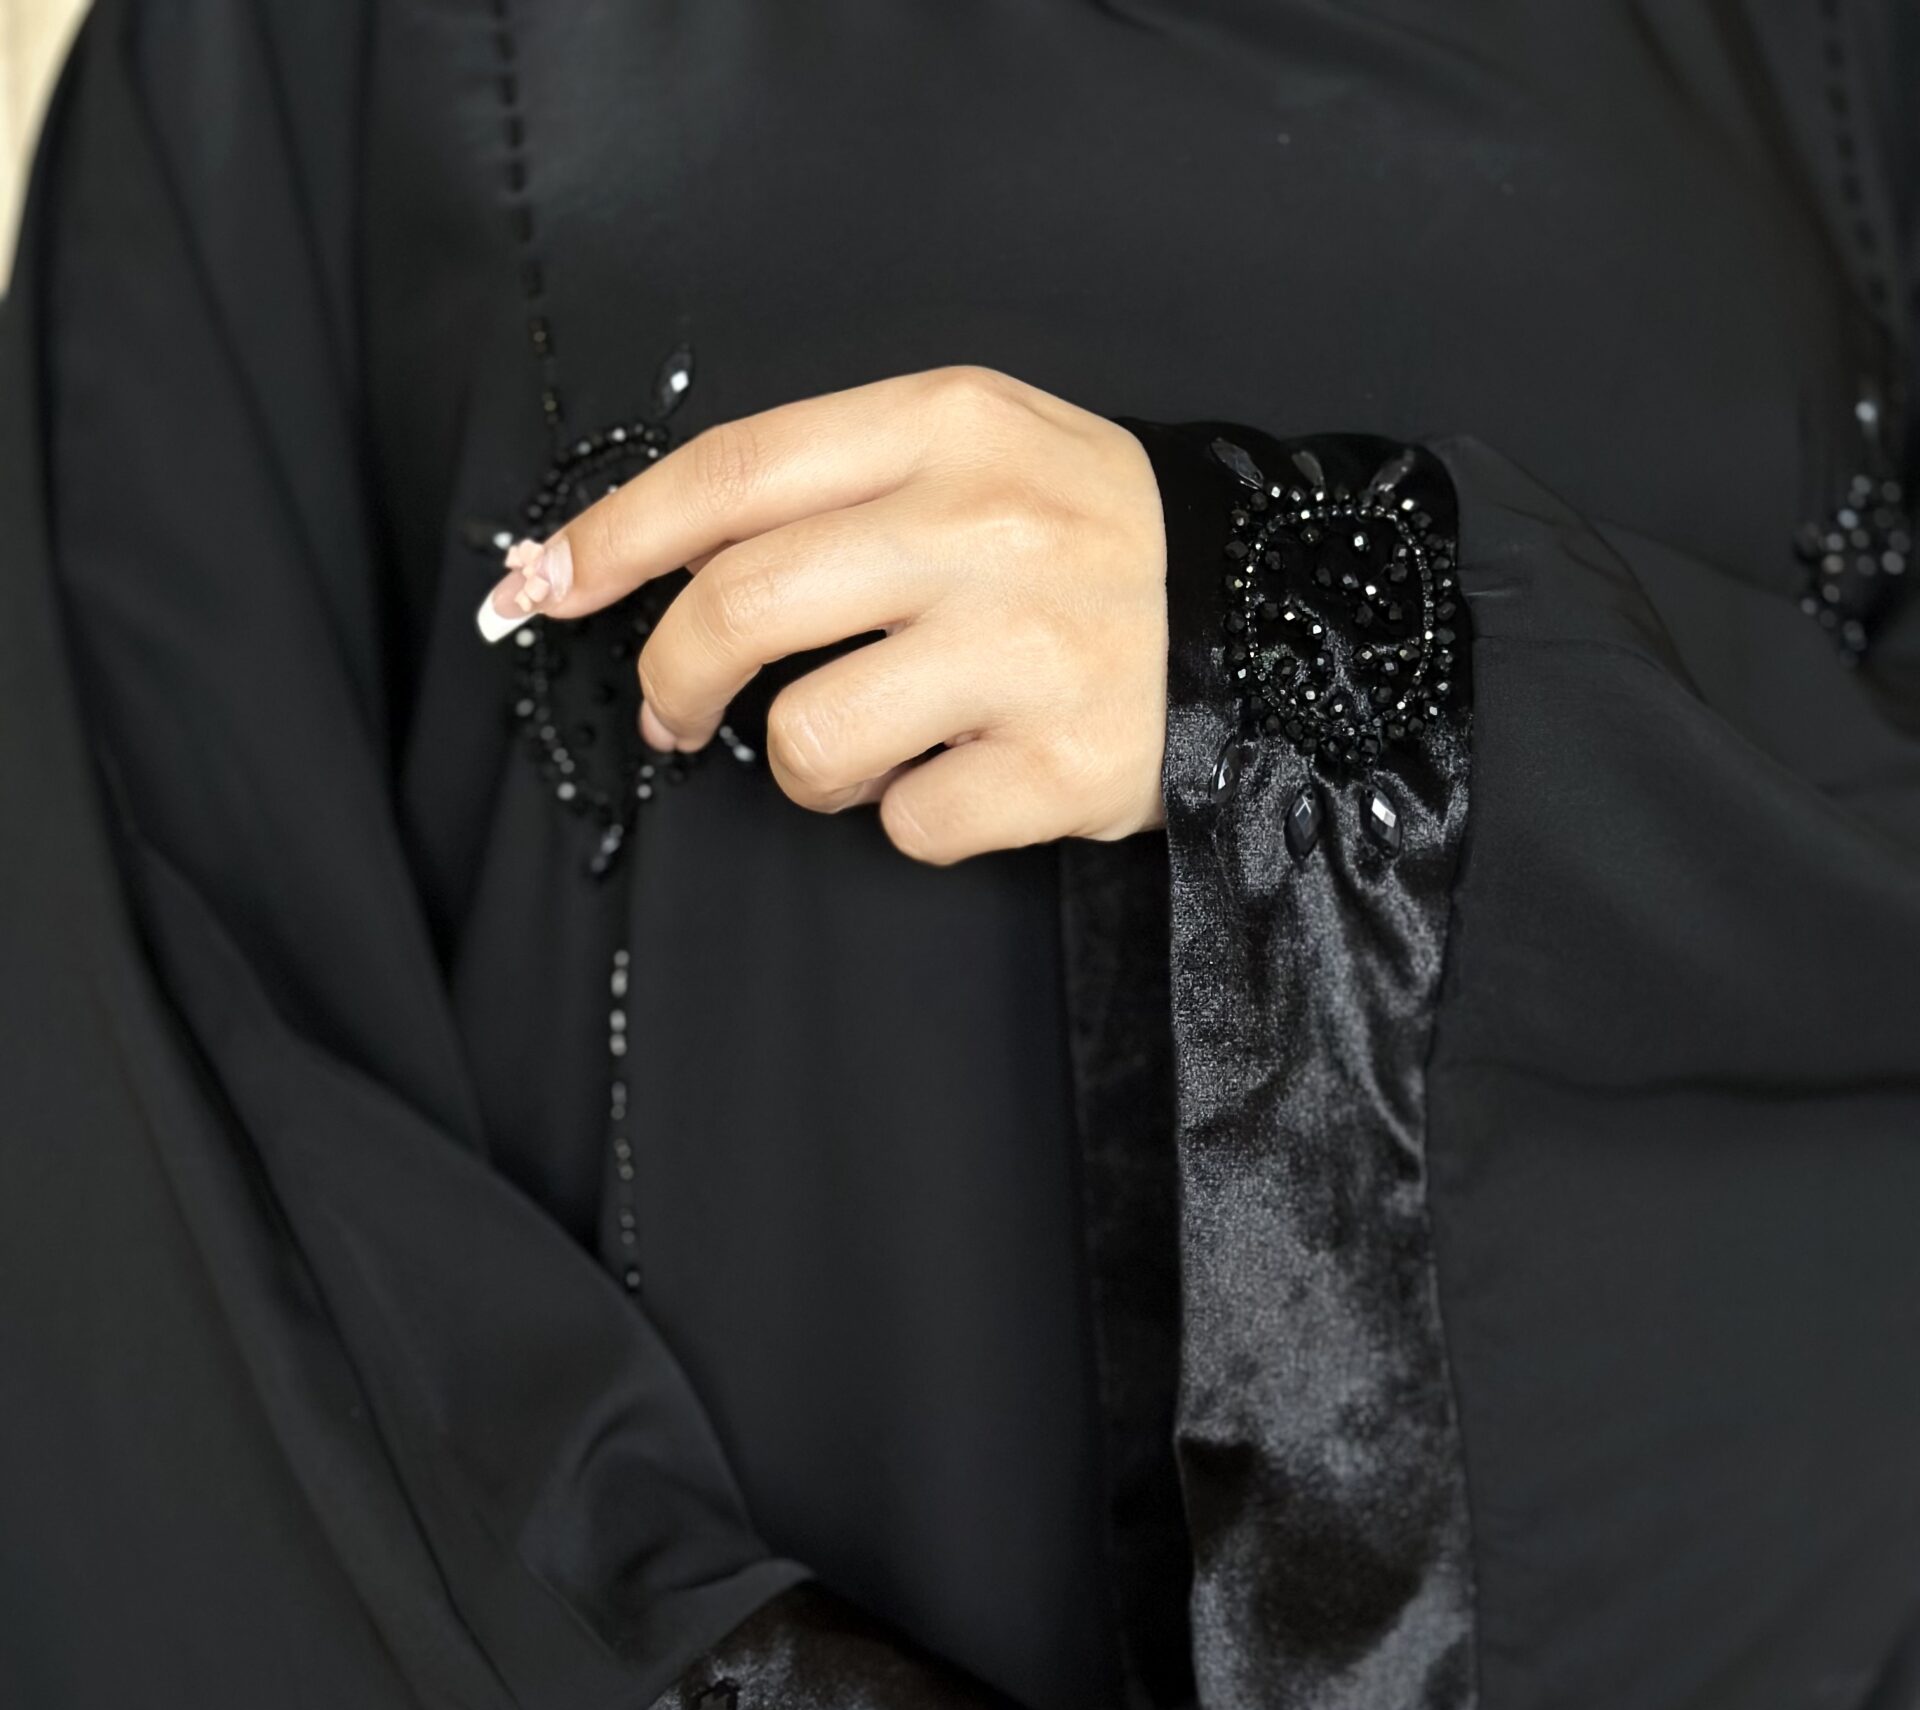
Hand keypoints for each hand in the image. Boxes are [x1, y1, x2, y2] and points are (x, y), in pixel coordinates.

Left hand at [478, 366, 1169, 861]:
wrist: (1266, 618)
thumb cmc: (1085, 541)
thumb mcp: (976, 450)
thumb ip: (836, 483)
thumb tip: (667, 561)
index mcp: (946, 425)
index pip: (735, 471)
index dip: (615, 536)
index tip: (545, 586)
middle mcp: (982, 526)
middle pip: (742, 607)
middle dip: (672, 677)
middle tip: (672, 714)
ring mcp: (1025, 651)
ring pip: (808, 740)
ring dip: (811, 766)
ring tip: (876, 743)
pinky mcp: (1059, 767)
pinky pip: (908, 824)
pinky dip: (915, 817)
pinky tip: (970, 774)